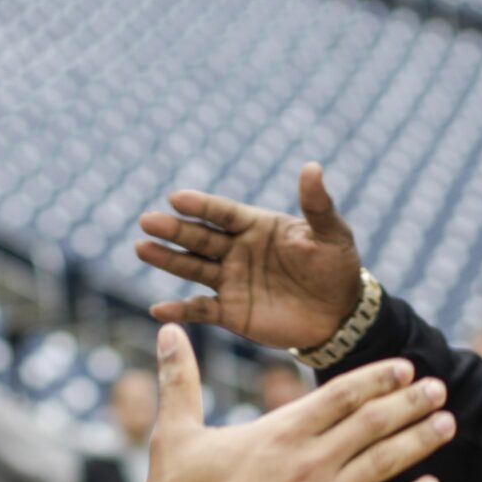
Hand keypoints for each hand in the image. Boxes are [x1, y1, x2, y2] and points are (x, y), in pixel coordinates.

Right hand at [136, 163, 364, 350]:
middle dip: (174, 230)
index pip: (222, 212)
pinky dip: (180, 310)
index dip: (200, 205)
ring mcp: (230, 280)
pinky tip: (158, 309)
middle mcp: (236, 250)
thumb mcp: (332, 233)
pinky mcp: (230, 312)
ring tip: (141, 248)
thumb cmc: (336, 266)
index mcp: (255, 226)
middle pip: (199, 237)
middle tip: (147, 221)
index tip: (176, 198)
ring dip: (167, 259)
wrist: (340, 314)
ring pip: (192, 267)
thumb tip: (312, 166)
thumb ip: (317, 205)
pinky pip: (200, 310)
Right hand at [138, 326, 448, 481]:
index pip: (342, 395)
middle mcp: (310, 462)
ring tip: (448, 423)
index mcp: (279, 432)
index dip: (378, 378)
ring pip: (385, 463)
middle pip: (373, 423)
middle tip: (439, 387)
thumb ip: (180, 379)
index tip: (404, 368)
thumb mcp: (176, 433)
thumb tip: (168, 330)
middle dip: (410, 402)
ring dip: (419, 440)